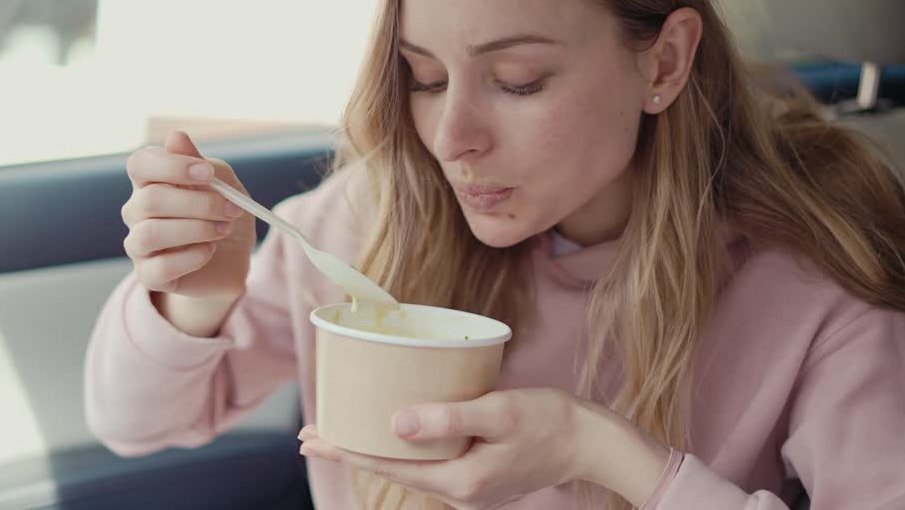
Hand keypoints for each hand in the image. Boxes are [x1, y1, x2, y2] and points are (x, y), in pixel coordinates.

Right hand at [122, 131, 255, 301]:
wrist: (234, 258)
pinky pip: (160, 267)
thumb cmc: (222, 213)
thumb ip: (198, 161)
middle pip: (151, 200)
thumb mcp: (222, 182)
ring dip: (196, 229)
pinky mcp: (149, 275)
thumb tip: (175, 136)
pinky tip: (209, 251)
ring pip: (151, 233)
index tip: (207, 173)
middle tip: (231, 208)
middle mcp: (137, 211)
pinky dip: (192, 257)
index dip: (172, 166)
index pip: (140, 164)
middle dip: (199, 203)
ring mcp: (139, 244)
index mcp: (151, 181)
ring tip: (223, 229)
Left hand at [299, 389, 594, 508]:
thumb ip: (447, 417)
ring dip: (377, 448)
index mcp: (459, 481)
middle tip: (311, 435)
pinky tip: (396, 430)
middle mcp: (460, 492)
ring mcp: (470, 487)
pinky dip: (407, 446)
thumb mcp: (499, 412)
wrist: (592, 440)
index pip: (388, 467)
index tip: (312, 439)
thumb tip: (393, 423)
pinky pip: (432, 461)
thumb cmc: (551, 420)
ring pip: (411, 466)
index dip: (346, 451)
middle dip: (352, 450)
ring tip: (344, 431)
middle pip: (393, 469)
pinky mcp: (479, 475)